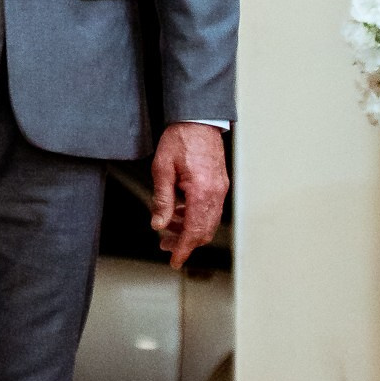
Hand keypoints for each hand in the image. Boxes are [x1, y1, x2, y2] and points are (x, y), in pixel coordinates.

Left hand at [150, 123, 228, 269]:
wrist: (197, 119)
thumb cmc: (180, 139)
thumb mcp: (162, 170)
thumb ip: (162, 200)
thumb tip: (159, 224)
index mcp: (201, 191)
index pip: (194, 230)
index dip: (183, 249)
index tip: (175, 261)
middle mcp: (215, 193)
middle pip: (203, 230)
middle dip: (185, 242)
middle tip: (165, 245)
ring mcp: (220, 189)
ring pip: (207, 221)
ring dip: (189, 229)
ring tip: (168, 226)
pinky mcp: (219, 184)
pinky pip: (210, 209)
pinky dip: (195, 216)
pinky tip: (179, 211)